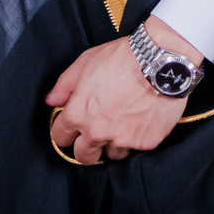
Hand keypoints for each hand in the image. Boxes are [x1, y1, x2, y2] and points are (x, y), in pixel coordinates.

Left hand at [45, 17, 200, 162]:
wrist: (162, 60)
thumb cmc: (123, 58)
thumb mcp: (86, 62)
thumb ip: (64, 85)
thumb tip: (52, 100)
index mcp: (78, 114)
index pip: (60, 137)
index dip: (64, 131)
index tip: (71, 128)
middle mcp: (98, 132)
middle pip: (83, 156)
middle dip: (86, 147)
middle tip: (96, 133)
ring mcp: (123, 140)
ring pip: (112, 154)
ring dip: (114, 142)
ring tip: (124, 123)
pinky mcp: (145, 143)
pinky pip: (137, 148)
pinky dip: (137, 137)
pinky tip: (142, 119)